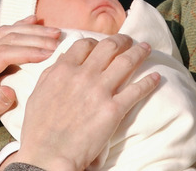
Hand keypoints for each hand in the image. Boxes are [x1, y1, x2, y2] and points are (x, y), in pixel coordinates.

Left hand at [0, 18, 59, 164]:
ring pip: (5, 34)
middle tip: (59, 40)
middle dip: (34, 38)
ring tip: (54, 32)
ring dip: (30, 30)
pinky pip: (1, 36)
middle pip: (6, 40)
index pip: (3, 55)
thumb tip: (10, 92)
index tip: (49, 53)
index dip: (27, 51)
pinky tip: (33, 21)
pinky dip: (19, 27)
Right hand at [9, 34, 159, 170]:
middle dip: (122, 41)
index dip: (96, 42)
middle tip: (130, 40)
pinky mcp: (114, 109)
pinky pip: (137, 90)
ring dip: (139, 52)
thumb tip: (63, 59)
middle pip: (109, 47)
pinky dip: (149, 81)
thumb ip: (51, 73)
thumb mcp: (38, 93)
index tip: (102, 45)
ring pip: (126, 62)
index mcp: (63, 70)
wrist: (49, 154)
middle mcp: (83, 75)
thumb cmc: (39, 128)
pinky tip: (157, 77)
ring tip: (146, 49)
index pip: (85, 44)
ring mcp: (100, 91)